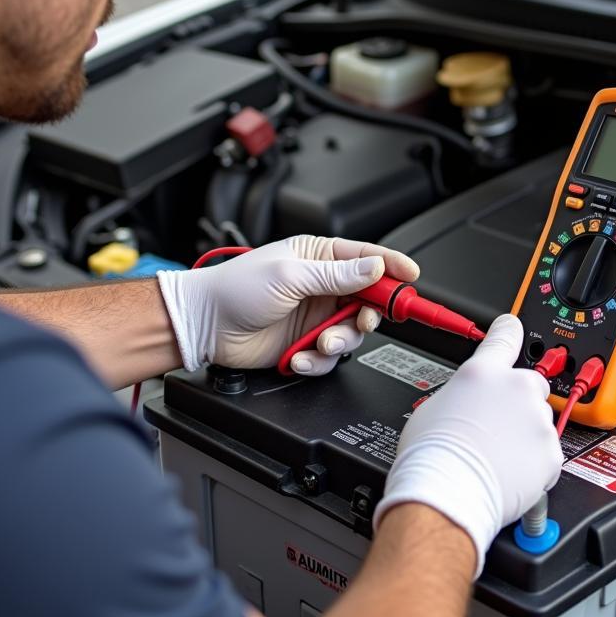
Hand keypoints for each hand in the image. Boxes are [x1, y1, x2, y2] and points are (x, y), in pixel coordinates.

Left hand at [157, 235, 419, 375]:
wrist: (204, 325)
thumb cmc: (235, 289)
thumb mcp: (290, 277)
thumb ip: (336, 275)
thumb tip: (374, 269)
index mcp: (318, 256)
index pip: (367, 258)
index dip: (392, 267)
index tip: (411, 277)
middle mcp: (321, 284)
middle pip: (368, 299)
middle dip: (369, 313)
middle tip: (364, 320)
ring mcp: (315, 315)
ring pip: (351, 332)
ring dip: (339, 341)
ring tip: (318, 341)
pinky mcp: (305, 342)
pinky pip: (329, 356)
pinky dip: (317, 360)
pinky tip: (297, 355)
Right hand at [373, 314, 562, 576]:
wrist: (447, 493)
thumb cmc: (430, 455)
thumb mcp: (433, 408)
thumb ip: (461, 394)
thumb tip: (466, 402)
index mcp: (482, 373)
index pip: (503, 338)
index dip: (509, 328)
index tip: (513, 324)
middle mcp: (515, 388)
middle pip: (529, 385)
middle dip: (518, 403)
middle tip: (496, 428)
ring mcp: (536, 420)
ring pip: (539, 423)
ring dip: (524, 436)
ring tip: (496, 458)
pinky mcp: (551, 452)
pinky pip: (547, 454)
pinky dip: (534, 464)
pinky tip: (508, 473)